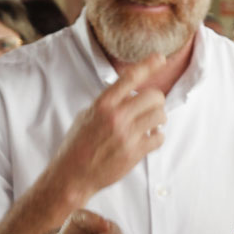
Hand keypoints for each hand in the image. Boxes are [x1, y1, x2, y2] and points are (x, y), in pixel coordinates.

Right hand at [47, 54, 167, 202]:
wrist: (73, 175)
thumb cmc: (77, 145)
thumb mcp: (86, 116)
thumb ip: (107, 104)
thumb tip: (128, 95)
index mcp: (103, 104)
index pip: (130, 77)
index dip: (148, 65)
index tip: (160, 58)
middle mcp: (116, 116)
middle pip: (154, 96)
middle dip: (156, 101)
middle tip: (150, 108)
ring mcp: (127, 135)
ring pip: (160, 116)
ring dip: (158, 120)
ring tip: (149, 125)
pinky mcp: (135, 152)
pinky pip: (159, 138)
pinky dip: (157, 137)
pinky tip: (148, 139)